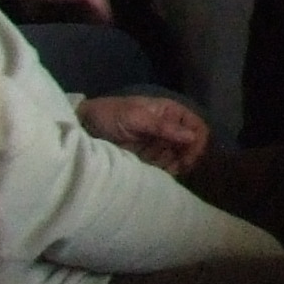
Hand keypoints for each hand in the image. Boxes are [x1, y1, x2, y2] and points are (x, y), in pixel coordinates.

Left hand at [79, 92, 208, 174]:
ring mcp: (161, 142)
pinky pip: (167, 165)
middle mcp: (170, 127)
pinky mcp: (152, 155)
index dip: (197, 142)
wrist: (86, 126)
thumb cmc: (111, 115)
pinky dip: (165, 170)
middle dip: (186, 158)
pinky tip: (157, 172)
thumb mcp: (136, 118)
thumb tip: (192, 137)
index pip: (197, 126)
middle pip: (192, 145)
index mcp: (171, 112)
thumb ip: (163, 127)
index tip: (188, 157)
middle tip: (176, 168)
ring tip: (162, 169)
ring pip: (181, 157)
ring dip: (175, 165)